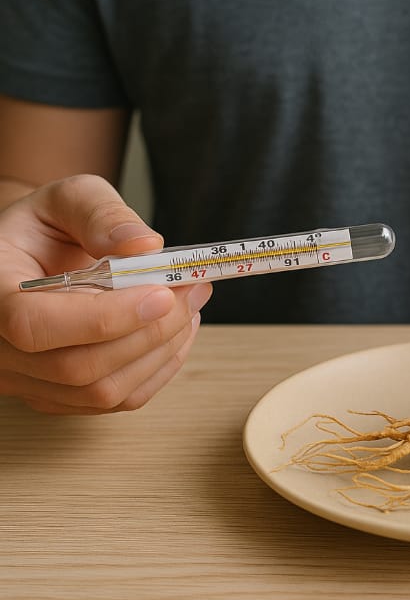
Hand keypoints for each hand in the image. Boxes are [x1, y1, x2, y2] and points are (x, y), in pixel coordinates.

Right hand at [0, 175, 211, 413]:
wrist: (34, 257)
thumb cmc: (46, 227)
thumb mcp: (68, 199)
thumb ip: (102, 214)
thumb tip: (146, 246)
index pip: (34, 325)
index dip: (103, 318)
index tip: (162, 294)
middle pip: (77, 367)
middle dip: (150, 331)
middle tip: (192, 289)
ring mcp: (26, 380)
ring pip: (103, 391)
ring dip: (163, 350)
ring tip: (191, 303)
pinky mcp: (59, 396)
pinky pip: (118, 400)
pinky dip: (160, 366)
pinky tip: (179, 330)